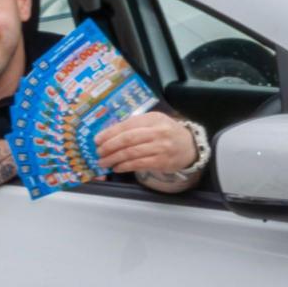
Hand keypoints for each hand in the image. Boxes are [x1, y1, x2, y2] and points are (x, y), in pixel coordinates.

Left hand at [86, 109, 203, 179]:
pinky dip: (125, 166)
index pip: (127, 125)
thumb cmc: (167, 133)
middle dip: (109, 146)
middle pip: (128, 139)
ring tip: (104, 162)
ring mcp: (160, 147)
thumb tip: (109, 135)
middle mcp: (157, 131)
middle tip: (99, 152)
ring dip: (114, 158)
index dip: (110, 133)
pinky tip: (117, 167)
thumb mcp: (154, 122)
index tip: (97, 140)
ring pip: (132, 153)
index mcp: (153, 118)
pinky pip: (139, 164)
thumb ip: (135, 125)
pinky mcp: (162, 161)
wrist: (190, 146)